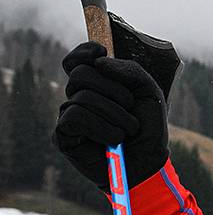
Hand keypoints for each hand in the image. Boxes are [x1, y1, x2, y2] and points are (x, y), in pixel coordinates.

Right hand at [51, 42, 168, 191]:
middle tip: (130, 107)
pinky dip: (102, 127)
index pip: (75, 61)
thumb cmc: (147, 129)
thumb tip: (100, 61)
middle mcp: (78, 98)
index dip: (83, 52)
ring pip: (82, 96)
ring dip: (115, 114)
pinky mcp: (62, 135)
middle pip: (81, 74)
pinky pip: (75, 116)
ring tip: (127, 130)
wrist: (148, 163)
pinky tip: (112, 140)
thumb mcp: (149, 94)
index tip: (100, 52)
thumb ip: (131, 70)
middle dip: (113, 89)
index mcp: (96, 86)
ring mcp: (68, 116)